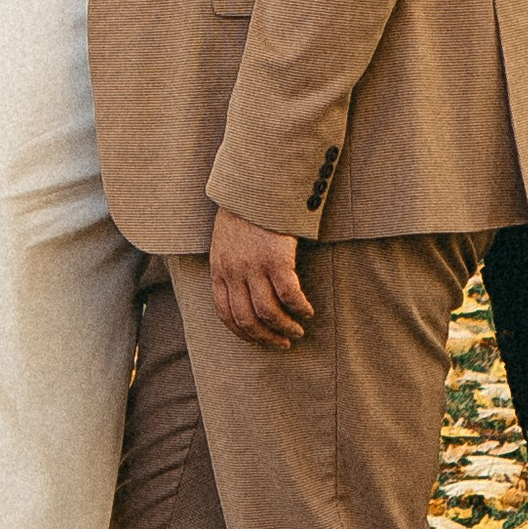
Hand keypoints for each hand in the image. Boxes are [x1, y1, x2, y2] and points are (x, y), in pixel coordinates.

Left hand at [208, 211, 312, 347]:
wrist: (256, 185)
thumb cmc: (244, 212)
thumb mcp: (225, 242)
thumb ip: (229, 267)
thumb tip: (242, 293)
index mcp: (219, 269)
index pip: (225, 314)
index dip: (243, 334)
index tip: (259, 341)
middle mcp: (233, 271)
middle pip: (247, 319)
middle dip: (266, 337)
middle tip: (283, 343)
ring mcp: (254, 266)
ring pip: (268, 312)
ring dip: (285, 327)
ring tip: (298, 330)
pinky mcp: (276, 258)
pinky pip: (289, 295)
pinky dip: (299, 308)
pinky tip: (308, 311)